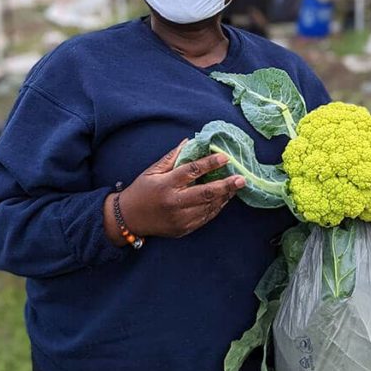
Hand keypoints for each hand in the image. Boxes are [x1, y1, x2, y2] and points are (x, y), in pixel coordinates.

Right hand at [104, 140, 245, 242]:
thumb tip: (190, 141)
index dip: (210, 163)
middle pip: (205, 193)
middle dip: (226, 185)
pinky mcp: (183, 229)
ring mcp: (180, 218)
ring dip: (225, 196)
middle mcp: (174, 202)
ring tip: (236, 186)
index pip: (191, 171)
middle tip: (241, 178)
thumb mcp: (152, 171)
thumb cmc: (141, 191)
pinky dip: (217, 208)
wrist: (128, 219)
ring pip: (209, 207)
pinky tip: (225, 198)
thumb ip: (172, 157)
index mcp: (165, 185)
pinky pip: (206, 217)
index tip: (225, 157)